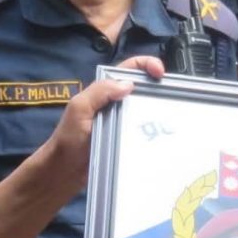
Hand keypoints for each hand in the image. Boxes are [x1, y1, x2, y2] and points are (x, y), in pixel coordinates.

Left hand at [26, 56, 162, 196]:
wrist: (63, 173)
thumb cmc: (68, 140)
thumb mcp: (79, 109)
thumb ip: (99, 92)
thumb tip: (129, 84)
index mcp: (103, 91)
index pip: (128, 69)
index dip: (146, 64)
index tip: (161, 73)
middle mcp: (114, 104)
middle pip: (142, 88)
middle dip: (159, 87)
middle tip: (174, 97)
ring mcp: (121, 123)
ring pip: (145, 110)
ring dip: (159, 110)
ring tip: (174, 116)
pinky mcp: (125, 140)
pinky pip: (143, 131)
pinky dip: (155, 130)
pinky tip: (165, 136)